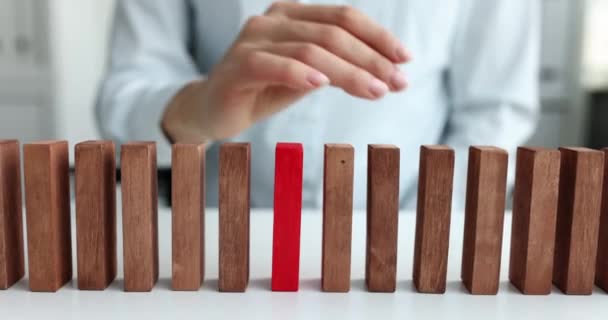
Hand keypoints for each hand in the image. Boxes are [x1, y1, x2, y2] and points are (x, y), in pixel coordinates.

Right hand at [162, 2, 411, 142]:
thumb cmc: (265, 90)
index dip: (378, 36)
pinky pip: (273, 64)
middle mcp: (274, 19)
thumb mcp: (310, 77)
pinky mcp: (238, 64)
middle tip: (396, 83)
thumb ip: (340, 68)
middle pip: (332, 32)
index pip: (343, 17)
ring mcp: (254, 39)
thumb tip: (388, 73)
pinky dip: (300, 73)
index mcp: (294, 14)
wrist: (216, 109)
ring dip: (348, 71)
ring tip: (375, 91)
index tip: (405, 60)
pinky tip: (322, 84)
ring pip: (311, 49)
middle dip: (370, 58)